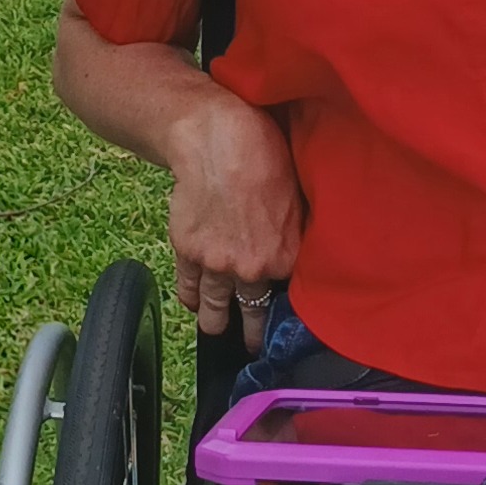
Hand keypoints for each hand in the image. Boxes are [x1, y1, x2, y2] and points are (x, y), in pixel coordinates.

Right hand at [161, 87, 304, 342]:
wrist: (216, 140)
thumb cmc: (264, 155)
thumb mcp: (296, 194)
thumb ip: (295, 232)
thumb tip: (297, 247)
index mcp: (286, 256)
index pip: (288, 291)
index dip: (285, 296)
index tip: (283, 307)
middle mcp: (253, 269)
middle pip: (254, 311)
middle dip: (254, 331)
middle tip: (253, 344)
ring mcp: (217, 264)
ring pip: (217, 308)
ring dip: (218, 324)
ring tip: (219, 332)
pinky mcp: (188, 252)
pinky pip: (188, 287)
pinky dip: (192, 298)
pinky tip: (195, 305)